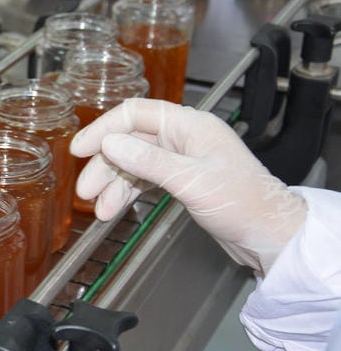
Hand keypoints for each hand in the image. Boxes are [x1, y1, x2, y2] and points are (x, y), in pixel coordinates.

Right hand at [69, 99, 306, 274]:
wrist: (271, 235)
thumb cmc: (245, 203)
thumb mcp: (191, 181)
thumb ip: (148, 162)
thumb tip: (111, 143)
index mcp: (190, 126)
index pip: (135, 115)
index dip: (104, 129)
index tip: (79, 148)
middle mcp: (184, 138)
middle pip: (130, 142)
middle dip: (105, 166)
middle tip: (86, 191)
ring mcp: (182, 159)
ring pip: (134, 164)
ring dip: (114, 185)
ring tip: (100, 209)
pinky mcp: (182, 180)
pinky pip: (145, 180)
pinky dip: (128, 194)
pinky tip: (115, 209)